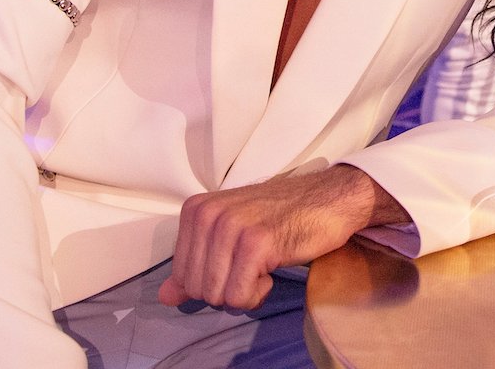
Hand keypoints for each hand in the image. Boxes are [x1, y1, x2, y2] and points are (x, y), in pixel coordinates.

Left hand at [159, 165, 405, 310]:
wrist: (328, 198)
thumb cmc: (280, 216)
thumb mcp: (230, 235)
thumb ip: (196, 264)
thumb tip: (166, 296)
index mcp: (196, 210)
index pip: (182, 276)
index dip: (212, 281)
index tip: (237, 262)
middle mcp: (207, 214)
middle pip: (198, 289)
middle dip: (227, 289)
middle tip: (253, 266)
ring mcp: (231, 227)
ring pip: (217, 295)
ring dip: (245, 292)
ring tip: (263, 266)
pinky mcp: (256, 243)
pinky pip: (241, 295)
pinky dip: (258, 293)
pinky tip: (273, 269)